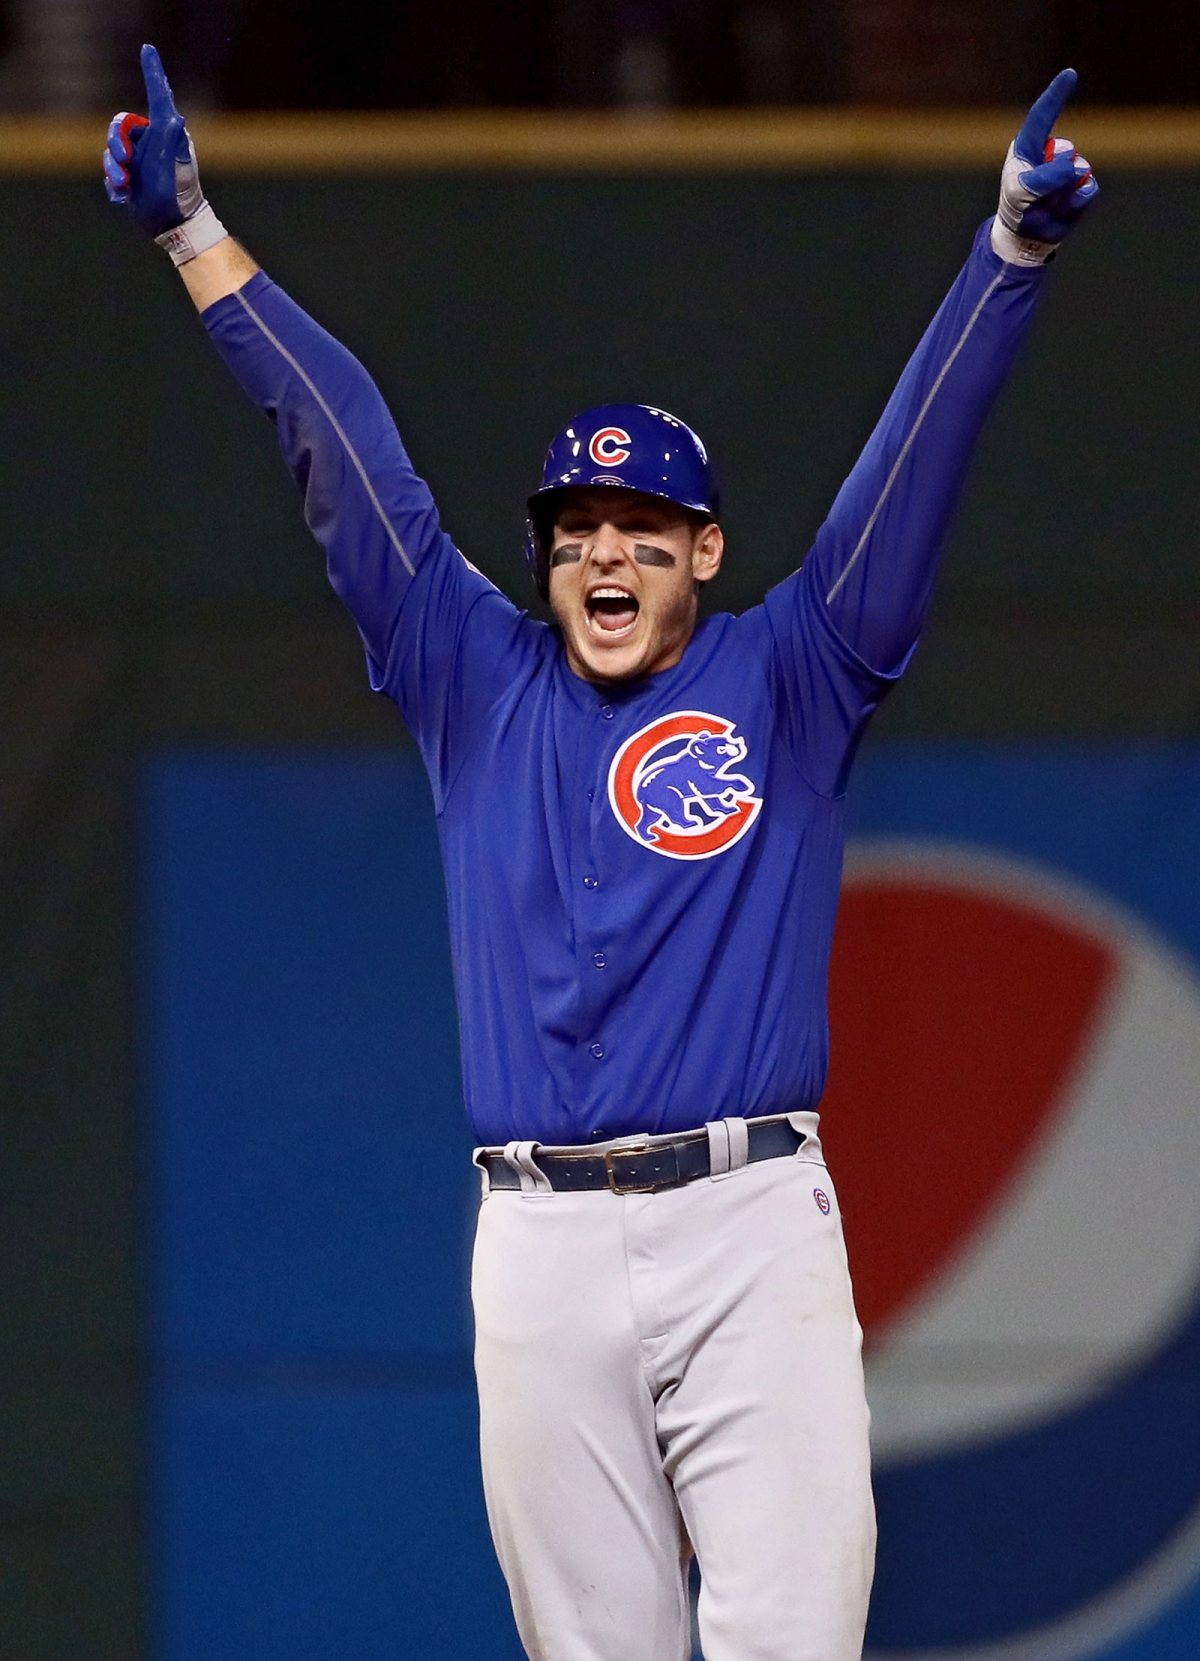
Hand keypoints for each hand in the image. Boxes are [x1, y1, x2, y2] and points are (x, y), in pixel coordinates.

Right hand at [104, 44, 225, 263]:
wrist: (173, 226)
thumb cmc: (177, 192)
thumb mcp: (174, 163)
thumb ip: (170, 138)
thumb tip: (174, 116)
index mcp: (165, 133)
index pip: (157, 95)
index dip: (152, 72)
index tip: (148, 50)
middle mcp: (151, 143)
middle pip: (119, 125)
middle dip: (114, 141)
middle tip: (124, 159)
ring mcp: (139, 161)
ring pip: (110, 151)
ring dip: (113, 168)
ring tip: (125, 184)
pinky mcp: (129, 178)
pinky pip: (110, 172)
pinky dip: (114, 184)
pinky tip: (125, 195)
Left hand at [993, 69, 1098, 265]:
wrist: (1027, 237)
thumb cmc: (1017, 208)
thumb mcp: (1021, 192)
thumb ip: (1044, 178)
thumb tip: (1074, 167)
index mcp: (1030, 147)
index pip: (1042, 116)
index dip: (1056, 96)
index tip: (1070, 74)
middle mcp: (1052, 153)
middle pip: (1066, 152)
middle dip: (1054, 177)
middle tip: (1037, 198)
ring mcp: (1069, 168)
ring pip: (1079, 171)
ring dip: (1063, 194)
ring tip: (1047, 205)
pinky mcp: (1082, 185)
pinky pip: (1088, 187)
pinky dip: (1076, 203)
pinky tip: (1063, 209)